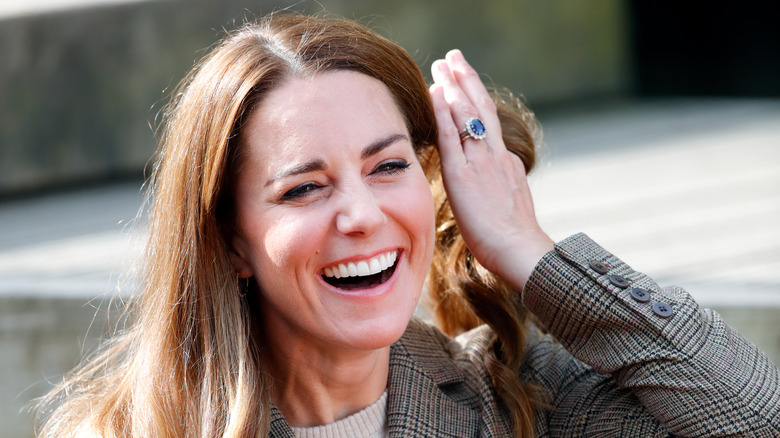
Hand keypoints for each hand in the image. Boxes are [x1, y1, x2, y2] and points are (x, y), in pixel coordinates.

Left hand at [429, 49, 553, 290]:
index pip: (487, 126)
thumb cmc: (514, 240)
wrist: (520, 250)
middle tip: (454, 57)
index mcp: (507, 163)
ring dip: (453, 85)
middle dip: (466, 80)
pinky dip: (442, 111)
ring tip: (443, 63)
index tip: (464, 83)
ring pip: (466, 114)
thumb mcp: (512, 205)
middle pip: (481, 108)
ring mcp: (480, 162)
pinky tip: (434, 92)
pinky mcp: (463, 175)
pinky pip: (451, 135)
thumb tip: (502, 176)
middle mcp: (495, 156)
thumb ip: (504, 186)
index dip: (475, 101)